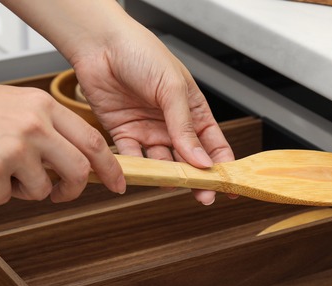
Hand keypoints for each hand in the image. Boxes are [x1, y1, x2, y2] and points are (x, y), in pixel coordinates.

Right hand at [0, 76, 125, 204]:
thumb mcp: (12, 106)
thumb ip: (43, 130)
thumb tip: (70, 161)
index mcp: (41, 106)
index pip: (93, 141)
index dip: (110, 167)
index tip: (118, 182)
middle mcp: (33, 124)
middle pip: (79, 171)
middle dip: (72, 190)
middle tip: (59, 194)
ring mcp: (14, 147)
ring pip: (41, 190)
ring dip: (20, 191)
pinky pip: (3, 198)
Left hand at [69, 21, 234, 204]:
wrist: (101, 45)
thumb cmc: (141, 53)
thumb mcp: (172, 88)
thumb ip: (185, 127)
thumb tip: (201, 160)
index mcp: (191, 109)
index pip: (213, 143)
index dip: (223, 165)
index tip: (230, 186)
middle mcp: (171, 123)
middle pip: (188, 159)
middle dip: (197, 178)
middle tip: (203, 196)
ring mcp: (148, 130)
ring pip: (161, 162)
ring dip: (167, 175)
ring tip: (173, 183)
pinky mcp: (123, 133)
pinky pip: (132, 158)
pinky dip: (136, 169)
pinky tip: (142, 176)